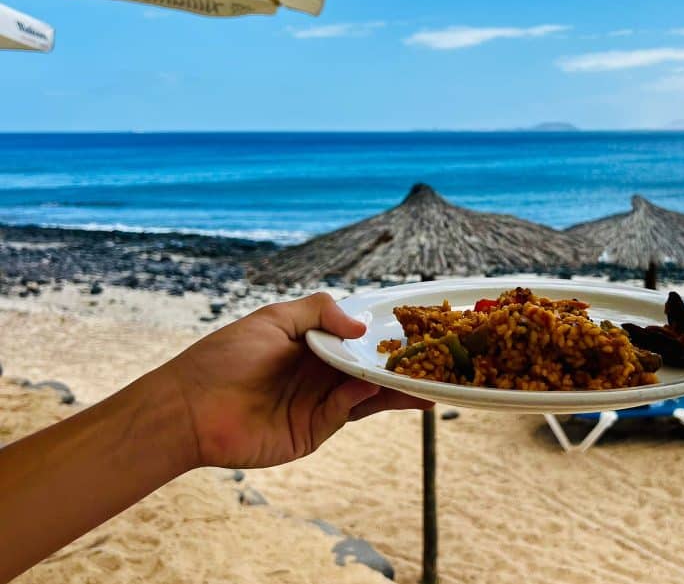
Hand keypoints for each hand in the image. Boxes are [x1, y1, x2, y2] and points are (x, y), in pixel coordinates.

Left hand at [163, 292, 431, 468]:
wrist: (190, 409)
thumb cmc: (225, 357)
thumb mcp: (274, 319)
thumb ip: (319, 313)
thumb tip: (362, 327)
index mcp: (312, 344)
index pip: (357, 338)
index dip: (384, 334)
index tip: (415, 326)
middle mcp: (321, 373)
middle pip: (370, 367)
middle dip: (400, 363)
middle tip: (436, 356)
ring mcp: (320, 403)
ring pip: (368, 392)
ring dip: (396, 386)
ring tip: (429, 379)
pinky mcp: (315, 430)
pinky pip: (348, 410)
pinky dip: (366, 397)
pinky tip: (380, 385)